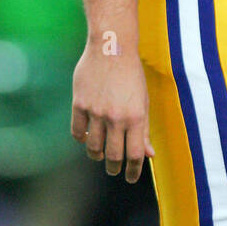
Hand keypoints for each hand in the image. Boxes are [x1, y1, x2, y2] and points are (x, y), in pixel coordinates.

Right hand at [71, 41, 154, 183]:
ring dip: (97, 155)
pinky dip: (81, 138)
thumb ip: (144, 129)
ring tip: (99, 155)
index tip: (131, 177)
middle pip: (113, 155)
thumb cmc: (131, 74)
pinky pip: (77, 131)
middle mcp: (116, 118)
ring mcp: (96, 112)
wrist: (111, 48)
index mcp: (136, 117)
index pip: (135, 155)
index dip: (133, 170)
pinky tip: (86, 138)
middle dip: (114, 167)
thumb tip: (149, 154)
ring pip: (93, 147)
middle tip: (114, 170)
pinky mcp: (79, 104)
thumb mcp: (143, 101)